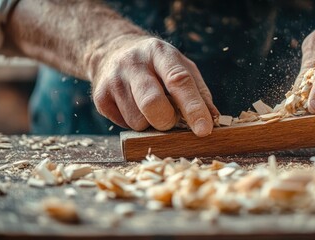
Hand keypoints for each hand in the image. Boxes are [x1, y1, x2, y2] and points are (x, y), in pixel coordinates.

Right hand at [91, 36, 218, 136]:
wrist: (111, 51)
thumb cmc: (156, 65)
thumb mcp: (180, 67)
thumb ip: (199, 92)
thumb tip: (214, 120)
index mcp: (160, 53)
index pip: (179, 81)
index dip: (193, 108)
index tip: (204, 130)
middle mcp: (133, 63)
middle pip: (152, 103)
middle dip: (167, 121)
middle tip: (170, 119)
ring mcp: (113, 80)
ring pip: (138, 121)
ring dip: (150, 123)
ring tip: (149, 108)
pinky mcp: (100, 97)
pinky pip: (124, 125)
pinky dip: (134, 124)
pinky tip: (133, 107)